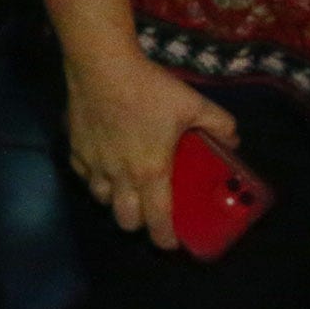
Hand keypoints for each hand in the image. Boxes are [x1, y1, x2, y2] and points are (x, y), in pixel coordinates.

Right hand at [66, 49, 238, 251]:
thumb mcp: (194, 103)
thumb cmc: (149, 88)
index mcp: (152, 172)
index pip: (158, 220)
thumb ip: (220, 124)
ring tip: (124, 188)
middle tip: (148, 211)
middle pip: (125, 220)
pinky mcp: (75, 149)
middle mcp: (120, 176)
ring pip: (101, 199)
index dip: (165, 239)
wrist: (102, 65)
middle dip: (138, 223)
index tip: (172, 243)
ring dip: (115, 200)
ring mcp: (94, 164)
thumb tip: (234, 140)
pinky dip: (93, 176)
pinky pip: (83, 174)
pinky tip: (102, 165)